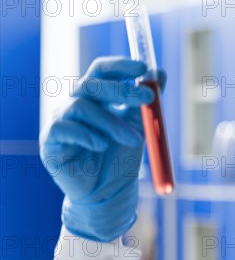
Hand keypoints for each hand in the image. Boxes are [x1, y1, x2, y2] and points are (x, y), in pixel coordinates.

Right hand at [40, 57, 166, 241]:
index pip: (101, 71)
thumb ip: (146, 101)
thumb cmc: (121, 157)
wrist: (108, 193)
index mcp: (95, 97)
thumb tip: (159, 72)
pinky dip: (87, 135)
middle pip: (91, 83)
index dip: (120, 66)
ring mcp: (60, 121)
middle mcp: (74, 104)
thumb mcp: (139, 126)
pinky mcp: (50, 142)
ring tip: (134, 140)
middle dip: (122, 89)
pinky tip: (102, 146)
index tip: (143, 68)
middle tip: (148, 98)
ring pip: (82, 107)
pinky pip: (64, 128)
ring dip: (113, 122)